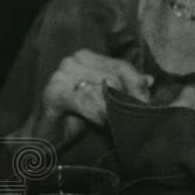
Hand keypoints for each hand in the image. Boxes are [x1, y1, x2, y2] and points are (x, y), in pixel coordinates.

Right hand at [27, 50, 152, 140]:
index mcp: (87, 57)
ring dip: (117, 108)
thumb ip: (124, 88)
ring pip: (104, 88)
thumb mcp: (104, 101)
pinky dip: (101, 114)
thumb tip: (150, 79)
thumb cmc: (76, 118)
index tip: (149, 104)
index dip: (138, 86)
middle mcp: (74, 60)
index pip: (122, 66)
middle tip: (140, 117)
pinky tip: (106, 124)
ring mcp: (62, 73)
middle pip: (115, 77)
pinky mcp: (54, 92)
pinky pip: (88, 100)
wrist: (44, 138)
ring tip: (125, 123)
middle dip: (130, 99)